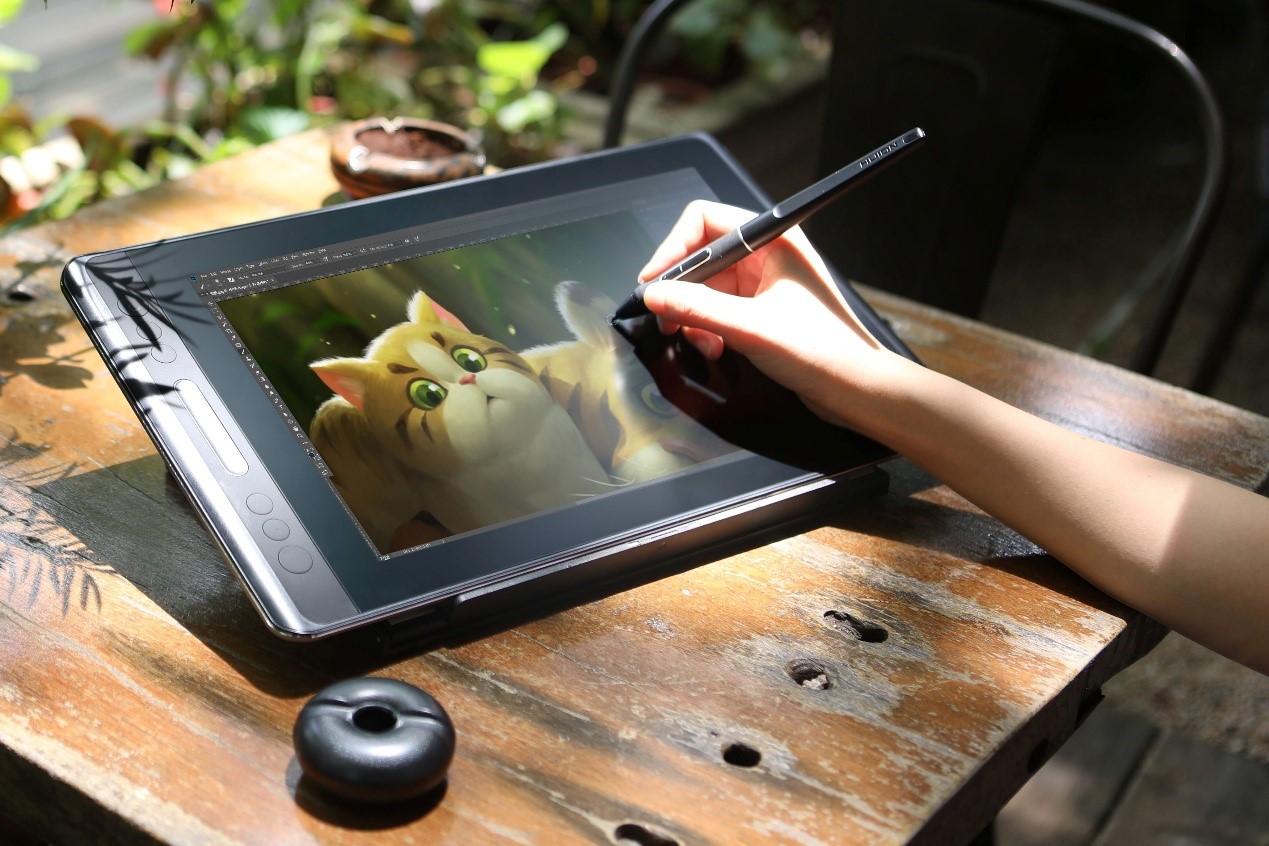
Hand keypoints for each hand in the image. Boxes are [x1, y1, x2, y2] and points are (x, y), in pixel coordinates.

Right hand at [638, 200, 902, 427]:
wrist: (853, 388)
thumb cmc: (820, 351)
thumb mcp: (750, 328)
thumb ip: (696, 309)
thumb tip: (653, 295)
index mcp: (773, 240)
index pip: (705, 220)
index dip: (674, 247)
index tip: (654, 281)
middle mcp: (766, 255)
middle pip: (701, 256)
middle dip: (680, 290)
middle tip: (666, 319)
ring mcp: (762, 283)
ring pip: (706, 287)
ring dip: (693, 316)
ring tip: (701, 343)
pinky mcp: (760, 309)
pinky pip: (717, 309)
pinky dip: (708, 328)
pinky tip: (715, 348)